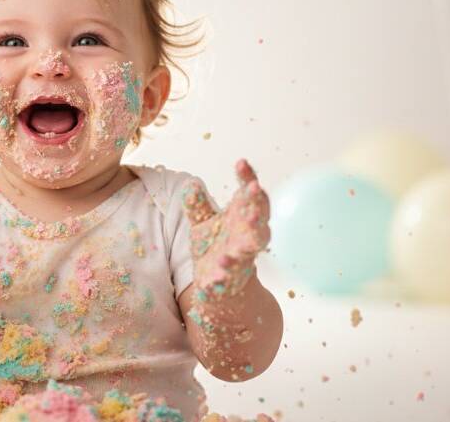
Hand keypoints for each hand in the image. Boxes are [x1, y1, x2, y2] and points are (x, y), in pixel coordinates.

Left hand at [183, 158, 270, 299]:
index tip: (241, 162)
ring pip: (252, 244)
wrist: (217, 287)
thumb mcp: (202, 225)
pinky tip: (221, 262)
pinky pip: (231, 272)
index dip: (248, 178)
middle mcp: (247, 236)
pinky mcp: (231, 277)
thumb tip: (190, 185)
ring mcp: (242, 257)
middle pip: (258, 216)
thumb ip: (197, 206)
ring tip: (251, 220)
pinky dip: (227, 268)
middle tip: (254, 187)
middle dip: (257, 202)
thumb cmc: (214, 249)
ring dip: (252, 232)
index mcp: (241, 218)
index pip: (249, 195)